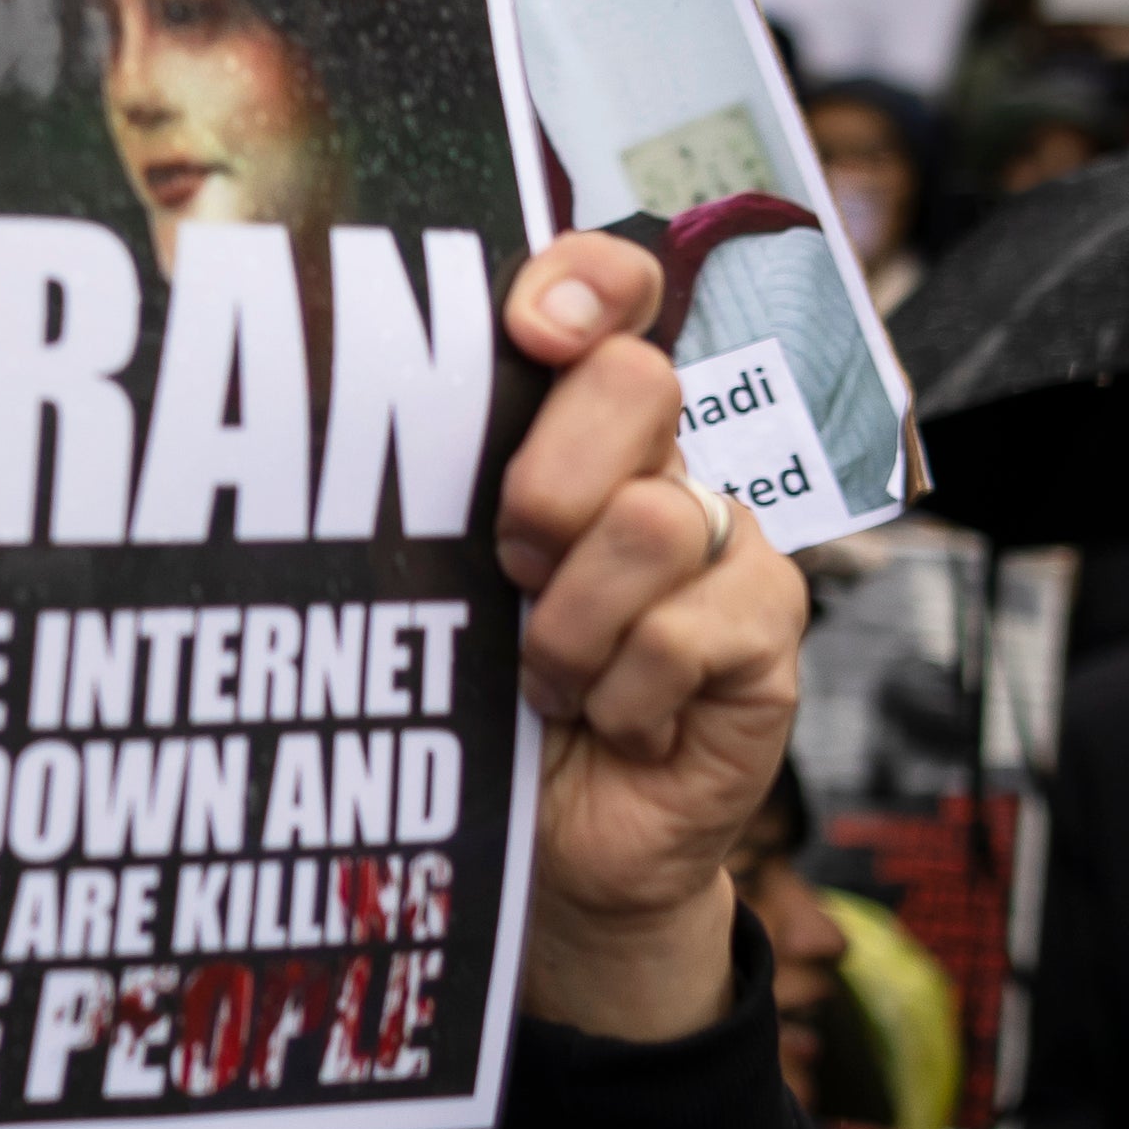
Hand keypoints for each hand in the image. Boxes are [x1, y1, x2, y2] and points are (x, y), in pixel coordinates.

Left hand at [498, 234, 806, 1042]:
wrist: (545, 845)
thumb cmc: (478, 699)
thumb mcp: (440, 583)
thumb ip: (436, 488)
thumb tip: (357, 407)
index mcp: (579, 430)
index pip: (615, 295)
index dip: (587, 282)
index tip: (531, 326)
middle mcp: (665, 466)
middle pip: (635, 383)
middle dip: (545, 484)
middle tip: (508, 569)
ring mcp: (730, 545)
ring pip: (654, 520)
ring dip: (569, 623)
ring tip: (547, 677)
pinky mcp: (771, 631)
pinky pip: (690, 630)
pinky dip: (622, 692)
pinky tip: (612, 722)